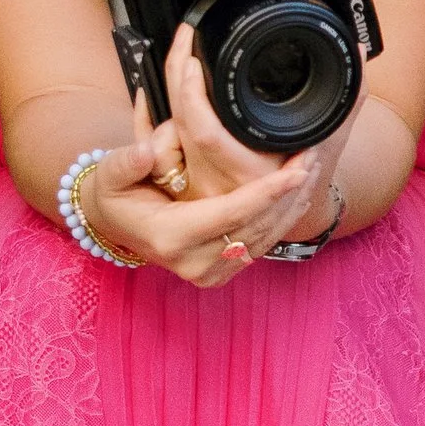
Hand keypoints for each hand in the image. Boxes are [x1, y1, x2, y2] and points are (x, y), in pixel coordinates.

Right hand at [79, 112, 320, 287]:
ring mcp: (208, 274)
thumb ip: (128, 161)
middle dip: (290, 194)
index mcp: (171, 238)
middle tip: (314, 158)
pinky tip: (299, 192)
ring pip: (265, 239)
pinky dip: (282, 218)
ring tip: (314, 168)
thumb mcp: (110, 173)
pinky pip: (260, 245)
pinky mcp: (220, 274)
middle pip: (257, 228)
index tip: (296, 170)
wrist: (112, 225)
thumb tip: (147, 151)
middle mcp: (193, 263)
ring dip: (292, 205)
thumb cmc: (115, 193)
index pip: (231, 214)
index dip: (267, 191)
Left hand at [158, 22, 353, 245]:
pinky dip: (153, 114)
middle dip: (174, 75)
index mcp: (247, 174)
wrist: (291, 215)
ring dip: (165, 93)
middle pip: (176, 125)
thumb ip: (349, 98)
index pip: (205, 133)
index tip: (194, 58)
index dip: (192, 94)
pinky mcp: (182, 181)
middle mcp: (215, 182)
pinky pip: (156, 146)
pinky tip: (155, 88)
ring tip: (180, 55)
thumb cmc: (309, 176)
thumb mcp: (332, 139)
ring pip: (160, 136)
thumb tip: (359, 52)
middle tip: (184, 39)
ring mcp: (194, 184)